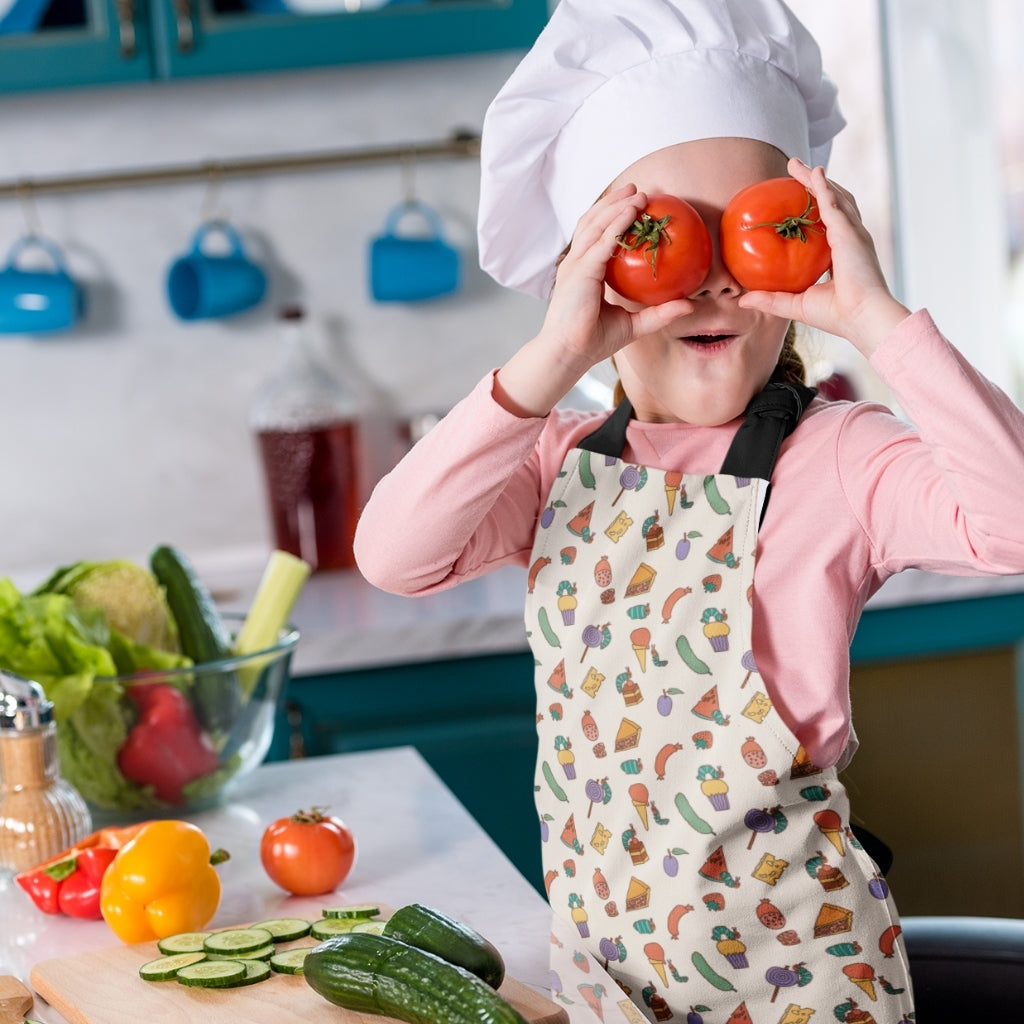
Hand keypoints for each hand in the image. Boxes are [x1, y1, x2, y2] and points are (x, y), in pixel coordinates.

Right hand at [495, 184, 692, 416]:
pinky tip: (632, 211)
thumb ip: (659, 313)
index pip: (596, 237)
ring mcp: (576, 265)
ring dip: (616, 205)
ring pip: (596, 224)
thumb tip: (689, 305)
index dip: (612, 219)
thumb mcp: (634, 325)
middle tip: (636, 190)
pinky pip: (602, 240)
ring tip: (637, 193)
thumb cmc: (594, 341)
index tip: (633, 207)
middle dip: (613, 202)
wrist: (570, 353)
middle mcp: (576, 264)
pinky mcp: (581, 271)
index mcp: (583, 273)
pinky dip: (617, 223)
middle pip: (593, 222)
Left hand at [738, 158, 909, 355]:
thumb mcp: (795, 305)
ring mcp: (852, 234)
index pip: (828, 225)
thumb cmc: (836, 316)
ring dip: (816, 179)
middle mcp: (850, 239)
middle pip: (833, 202)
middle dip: (816, 184)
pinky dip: (823, 186)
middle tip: (795, 170)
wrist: (862, 318)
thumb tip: (743, 300)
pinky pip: (833, 203)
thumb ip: (770, 300)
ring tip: (799, 166)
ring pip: (834, 196)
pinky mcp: (849, 233)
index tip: (798, 201)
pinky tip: (813, 173)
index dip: (816, 210)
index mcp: (842, 254)